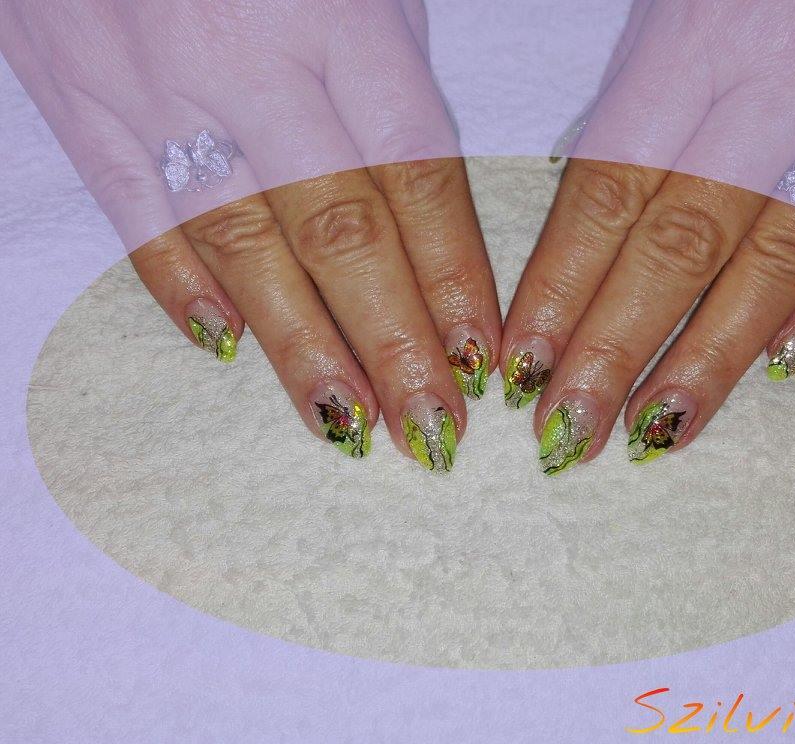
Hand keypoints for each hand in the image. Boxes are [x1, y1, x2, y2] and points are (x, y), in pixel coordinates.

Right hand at [1, 0, 500, 470]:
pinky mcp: (75, 93)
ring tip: (349, 425)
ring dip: (299, 346)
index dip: (452, 277)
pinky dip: (179, 287)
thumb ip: (391, 67)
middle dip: (393, 342)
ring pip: (239, 243)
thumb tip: (428, 200)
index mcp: (339, 16)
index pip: (415, 174)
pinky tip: (225, 350)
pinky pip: (133, 211)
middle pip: (338, 231)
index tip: (481, 361)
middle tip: (433, 431)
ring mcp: (151, 84)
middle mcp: (248, 61)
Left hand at [503, 0, 794, 473]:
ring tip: (658, 431)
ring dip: (713, 359)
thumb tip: (583, 215)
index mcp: (700, 38)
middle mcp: (787, 85)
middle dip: (615, 351)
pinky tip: (784, 371)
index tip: (521, 365)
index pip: (608, 192)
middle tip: (569, 433)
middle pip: (681, 247)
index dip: (560, 289)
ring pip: (780, 264)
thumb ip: (637, 93)